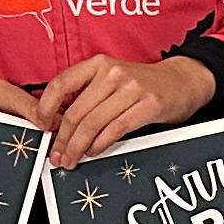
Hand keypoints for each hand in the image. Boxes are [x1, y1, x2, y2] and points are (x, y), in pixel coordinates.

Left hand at [36, 51, 218, 164]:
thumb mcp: (112, 79)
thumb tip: (56, 123)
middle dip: (62, 139)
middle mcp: (113, 72)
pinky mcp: (148, 104)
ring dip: (77, 147)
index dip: (46, 108)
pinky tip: (93, 152)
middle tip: (56, 156)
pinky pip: (115, 129)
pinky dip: (100, 145)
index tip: (41, 127)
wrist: (182, 81)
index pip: (61, 83)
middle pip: (76, 112)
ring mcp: (132, 88)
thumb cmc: (142, 84)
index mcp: (99, 63)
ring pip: (92, 123)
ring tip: (71, 160)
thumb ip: (87, 94)